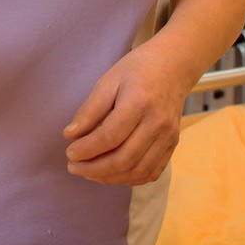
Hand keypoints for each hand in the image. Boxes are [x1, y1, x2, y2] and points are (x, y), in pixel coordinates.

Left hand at [62, 45, 190, 185]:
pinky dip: (130, 179)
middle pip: (124, 159)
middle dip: (94, 169)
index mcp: (139, 103)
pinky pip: (152, 172)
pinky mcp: (173, 144)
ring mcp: (168, 136)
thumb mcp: (108, 81)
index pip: (109, 137)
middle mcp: (157, 123)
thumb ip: (89, 110)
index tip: (70, 153)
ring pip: (138, 170)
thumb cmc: (137, 70)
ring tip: (89, 172)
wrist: (174, 66)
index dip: (86, 150)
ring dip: (110, 178)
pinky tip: (112, 174)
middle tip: (74, 167)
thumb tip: (70, 135)